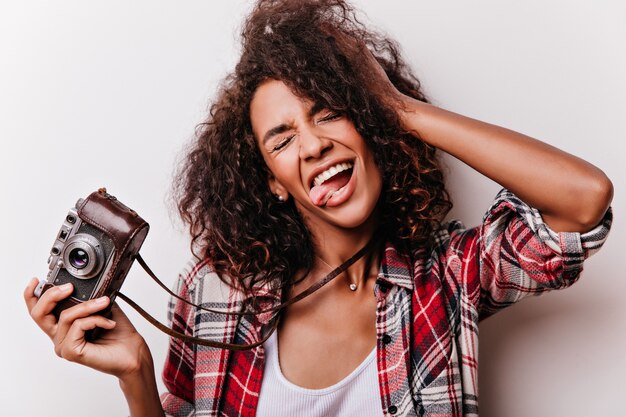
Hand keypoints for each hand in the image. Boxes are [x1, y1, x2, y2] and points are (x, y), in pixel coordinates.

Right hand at [24, 278, 150, 379]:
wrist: (133, 352)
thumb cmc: (120, 333)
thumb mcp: (102, 307)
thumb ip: (89, 297)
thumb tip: (83, 283)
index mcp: (64, 327)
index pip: (40, 312)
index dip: (32, 296)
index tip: (36, 280)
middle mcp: (59, 337)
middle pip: (39, 314)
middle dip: (51, 295)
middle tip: (69, 287)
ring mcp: (63, 346)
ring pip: (66, 316)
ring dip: (88, 306)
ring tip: (105, 303)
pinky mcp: (70, 352)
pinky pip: (77, 326)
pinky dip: (95, 320)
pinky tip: (108, 323)